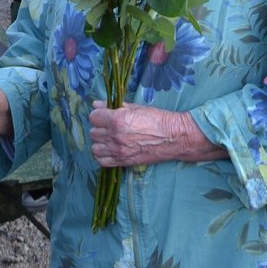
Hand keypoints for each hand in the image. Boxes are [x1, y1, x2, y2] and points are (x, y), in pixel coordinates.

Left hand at [89, 101, 222, 167]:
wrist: (173, 137)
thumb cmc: (157, 119)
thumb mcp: (136, 107)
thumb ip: (114, 107)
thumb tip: (96, 105)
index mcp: (117, 120)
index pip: (93, 117)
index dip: (98, 115)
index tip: (104, 116)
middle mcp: (115, 136)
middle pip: (93, 133)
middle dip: (100, 128)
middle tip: (109, 127)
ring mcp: (118, 151)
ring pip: (95, 148)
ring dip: (100, 143)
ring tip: (109, 139)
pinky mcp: (123, 162)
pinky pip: (101, 161)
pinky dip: (103, 156)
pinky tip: (110, 150)